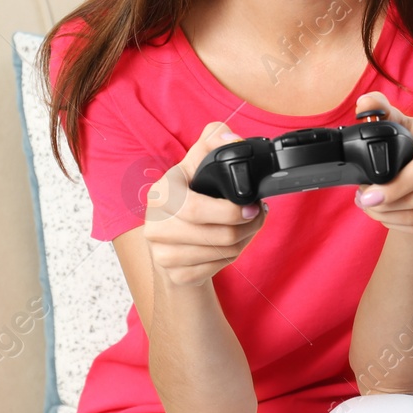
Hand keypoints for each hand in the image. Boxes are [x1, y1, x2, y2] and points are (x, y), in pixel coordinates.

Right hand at [144, 121, 269, 286]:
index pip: (196, 209)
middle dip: (247, 227)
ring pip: (220, 253)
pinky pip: (215, 268)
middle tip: (258, 216)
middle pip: (215, 236)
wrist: (168, 239)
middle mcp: (154, 226)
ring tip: (248, 226)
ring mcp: (162, 254)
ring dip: (244, 240)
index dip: (230, 211)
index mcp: (160, 194)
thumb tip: (230, 137)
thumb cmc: (186, 196)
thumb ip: (212, 142)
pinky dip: (231, 256)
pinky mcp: (174, 275)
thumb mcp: (194, 165)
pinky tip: (232, 243)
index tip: (252, 206)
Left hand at [349, 91, 412, 235]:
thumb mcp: (395, 124)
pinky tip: (391, 216)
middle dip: (384, 204)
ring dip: (389, 217)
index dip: (394, 187)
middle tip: (364, 200)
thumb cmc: (411, 143)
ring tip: (372, 207)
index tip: (367, 196)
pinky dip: (403, 227)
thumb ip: (378, 110)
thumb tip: (365, 103)